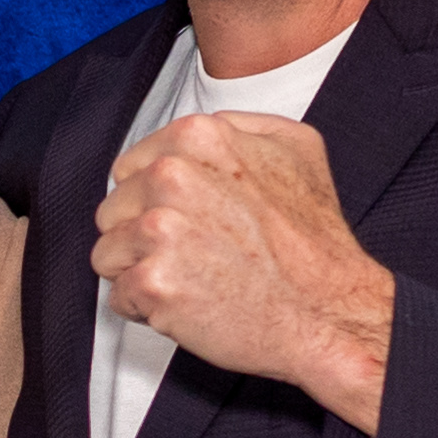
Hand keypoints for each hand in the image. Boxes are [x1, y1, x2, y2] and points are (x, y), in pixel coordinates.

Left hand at [93, 111, 393, 432]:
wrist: (329, 311)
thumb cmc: (314, 241)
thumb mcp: (296, 148)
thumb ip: (238, 126)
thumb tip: (203, 128)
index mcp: (198, 137)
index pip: (130, 168)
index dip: (154, 200)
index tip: (190, 219)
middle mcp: (172, 176)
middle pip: (113, 209)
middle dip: (143, 236)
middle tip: (197, 253)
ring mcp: (159, 230)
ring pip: (108, 252)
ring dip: (141, 272)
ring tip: (194, 278)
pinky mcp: (153, 281)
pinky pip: (118, 295)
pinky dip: (146, 308)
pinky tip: (189, 304)